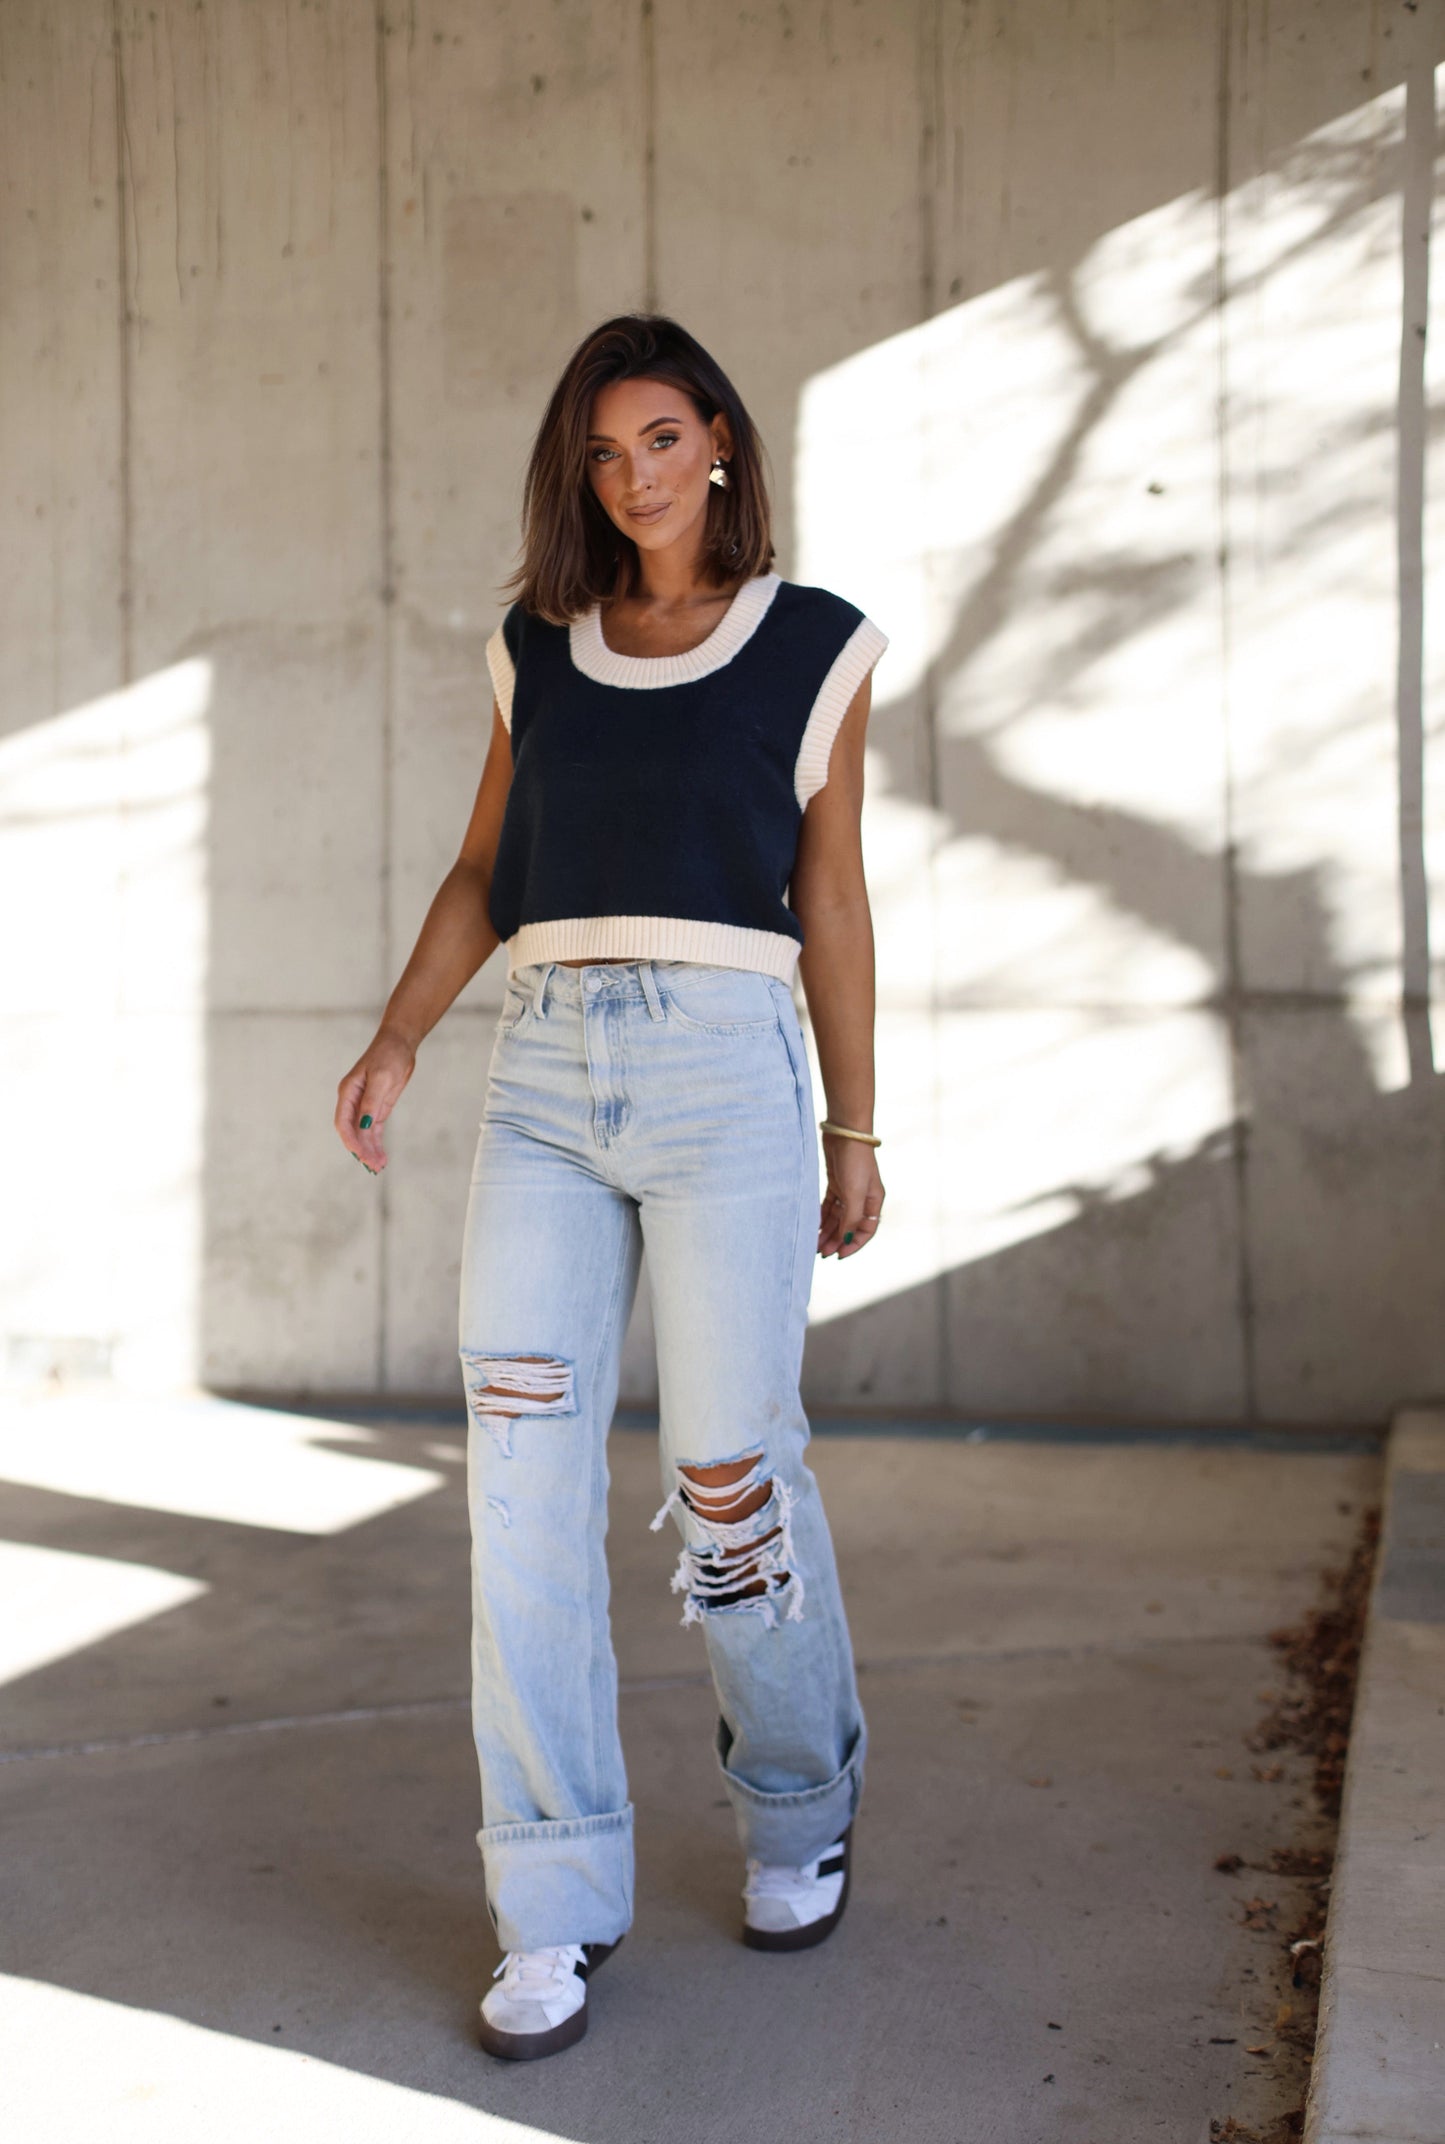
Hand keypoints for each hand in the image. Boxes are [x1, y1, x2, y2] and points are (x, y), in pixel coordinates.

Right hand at [334, 1027, 415, 1174]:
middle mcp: (353, 1101)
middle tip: (373, 1166)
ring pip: (363, 1134)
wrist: (400, 1044)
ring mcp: (365, 1105)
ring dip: (369, 1150)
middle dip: (361, 1150)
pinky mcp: (377, 1108)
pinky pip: (374, 1130)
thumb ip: (371, 1102)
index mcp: (348, 1092)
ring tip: (378, 1166)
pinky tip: (381, 1156)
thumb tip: (364, 1125)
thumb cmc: (388, 1055)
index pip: (343, 1122)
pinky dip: (376, 1143)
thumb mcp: (381, 1078)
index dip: (350, 1140)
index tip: (359, 1154)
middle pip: (352, 1131)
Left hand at [818, 1132, 883, 1258]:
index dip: (853, 1245)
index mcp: (873, 1202)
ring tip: (814, 1244)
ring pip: (837, 1218)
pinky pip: (828, 1206)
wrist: (845, 1132)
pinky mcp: (836, 1183)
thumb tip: (847, 1239)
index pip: (866, 1231)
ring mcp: (848, 1190)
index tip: (838, 1256)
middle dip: (836, 1240)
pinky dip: (821, 1217)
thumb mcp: (855, 1193)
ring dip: (827, 1231)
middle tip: (821, 1253)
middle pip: (849, 1226)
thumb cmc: (855, 1161)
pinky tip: (813, 1225)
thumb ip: (851, 1218)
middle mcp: (862, 1198)